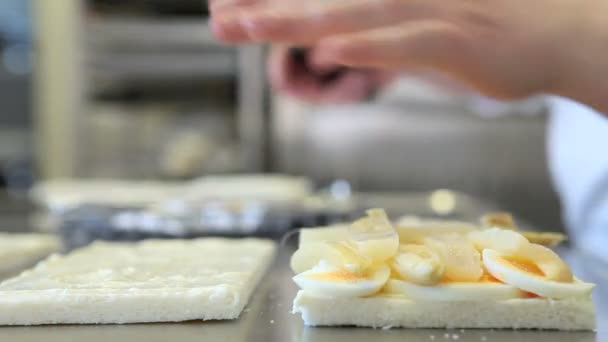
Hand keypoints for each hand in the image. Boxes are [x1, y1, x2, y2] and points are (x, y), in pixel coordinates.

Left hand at [211, 0, 607, 111]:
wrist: (559, 34)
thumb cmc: (486, 33)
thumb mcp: (420, 34)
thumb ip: (374, 40)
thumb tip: (329, 49)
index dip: (274, 3)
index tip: (228, 11)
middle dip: (265, 10)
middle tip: (218, 19)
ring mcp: (430, 11)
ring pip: (353, 14)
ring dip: (295, 20)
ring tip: (244, 26)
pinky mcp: (458, 39)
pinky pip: (406, 43)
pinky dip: (367, 48)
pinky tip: (328, 51)